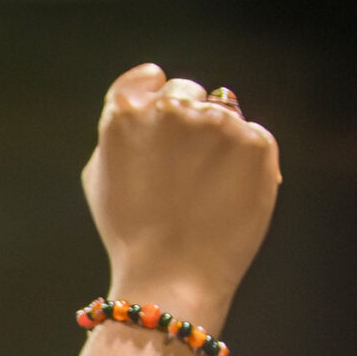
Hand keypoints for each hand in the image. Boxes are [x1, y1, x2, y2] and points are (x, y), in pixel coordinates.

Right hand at [81, 63, 281, 329]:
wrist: (171, 277)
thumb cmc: (131, 233)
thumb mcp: (100, 175)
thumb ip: (121, 132)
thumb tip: (147, 109)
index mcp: (126, 114)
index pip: (146, 79)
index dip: (153, 98)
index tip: (159, 126)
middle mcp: (172, 109)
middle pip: (186, 91)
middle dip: (186, 121)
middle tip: (181, 170)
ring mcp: (218, 124)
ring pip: (224, 114)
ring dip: (218, 142)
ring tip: (204, 190)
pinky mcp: (256, 143)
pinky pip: (253, 138)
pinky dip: (245, 162)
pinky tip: (227, 194)